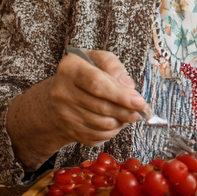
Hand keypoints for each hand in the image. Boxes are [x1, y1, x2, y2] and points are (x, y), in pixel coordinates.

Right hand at [7, 50, 145, 167]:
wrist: (56, 99)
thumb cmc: (83, 76)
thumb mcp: (96, 60)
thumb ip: (113, 66)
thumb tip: (129, 86)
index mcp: (70, 69)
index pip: (97, 84)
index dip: (121, 95)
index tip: (139, 102)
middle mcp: (62, 92)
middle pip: (102, 107)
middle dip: (126, 110)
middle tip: (138, 110)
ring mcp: (64, 114)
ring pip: (102, 124)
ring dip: (121, 121)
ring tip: (126, 114)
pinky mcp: (70, 131)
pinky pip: (98, 135)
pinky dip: (112, 130)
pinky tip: (114, 121)